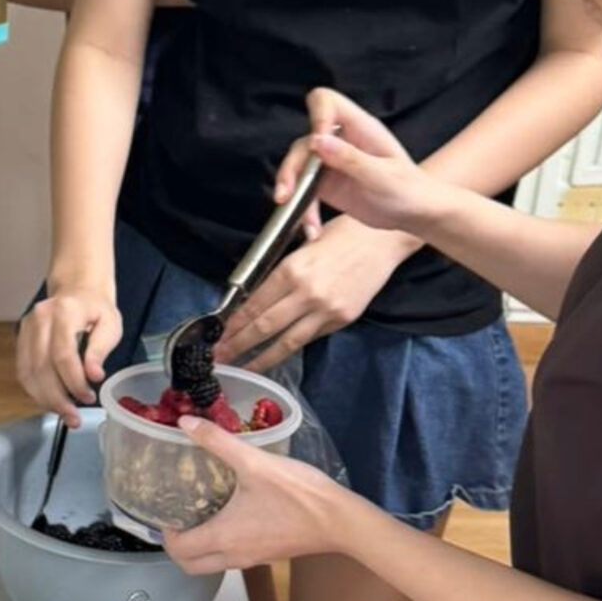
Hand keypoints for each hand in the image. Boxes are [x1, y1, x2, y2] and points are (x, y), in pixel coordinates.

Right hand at [18, 287, 120, 419]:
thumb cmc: (96, 309)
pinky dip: (35, 391)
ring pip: (28, 372)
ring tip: (64, 414)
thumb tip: (94, 375)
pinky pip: (23, 371)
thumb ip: (101, 349)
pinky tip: (51, 401)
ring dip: (45, 399)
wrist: (77, 290)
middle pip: (42, 367)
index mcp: (64, 312)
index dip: (74, 382)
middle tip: (74, 417)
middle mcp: (39, 318)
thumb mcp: (110, 324)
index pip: (63, 355)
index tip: (88, 398)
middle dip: (57, 398)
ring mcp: (26, 328)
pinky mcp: (21, 338)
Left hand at [164, 423, 352, 573]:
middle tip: (178, 519)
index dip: (165, 534)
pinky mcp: (268, 555)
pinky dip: (222, 544)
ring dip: (199, 547)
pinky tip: (232, 515)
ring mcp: (252, 559)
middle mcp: (233, 555)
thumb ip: (217, 441)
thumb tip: (185, 422)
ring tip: (201, 513)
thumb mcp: (254, 462)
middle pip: (192, 566)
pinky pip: (233, 558)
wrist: (341, 521)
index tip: (167, 512)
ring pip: (212, 564)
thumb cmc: (298, 495)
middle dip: (177, 548)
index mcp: (223, 537)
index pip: (178, 551)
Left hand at [215, 218, 412, 368]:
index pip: (254, 304)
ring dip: (260, 358)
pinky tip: (275, 355)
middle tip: (219, 357)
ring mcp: (326, 310)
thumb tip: (256, 297)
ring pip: (286, 342)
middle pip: (264, 326)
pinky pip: (309, 338)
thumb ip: (282, 272)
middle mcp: (307, 293)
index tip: (217, 334)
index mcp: (292, 269)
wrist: (385, 239)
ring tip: (241, 367)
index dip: (233, 322)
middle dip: (237, 344)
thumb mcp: (304, 245)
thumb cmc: (343, 232)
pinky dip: (289, 348)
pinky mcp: (342, 320)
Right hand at [273, 89, 440, 236]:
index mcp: (359, 128)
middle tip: (287, 192)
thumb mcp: (383, 176)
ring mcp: (331, 163)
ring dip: (291, 189)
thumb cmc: (409, 190)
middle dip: (292, 166)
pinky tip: (311, 228)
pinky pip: (305, 192)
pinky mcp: (326, 185)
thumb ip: (350, 158)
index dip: (316, 117)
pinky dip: (304, 210)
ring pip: (299, 167)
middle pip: (304, 141)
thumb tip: (316, 141)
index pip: (327, 102)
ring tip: (290, 212)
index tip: (315, 144)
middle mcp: (340, 141)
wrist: (416, 213)